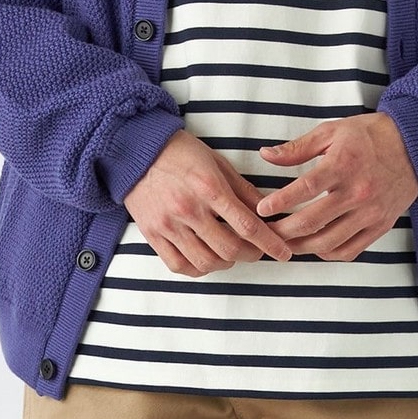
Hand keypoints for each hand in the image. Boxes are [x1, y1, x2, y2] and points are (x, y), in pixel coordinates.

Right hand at [123, 130, 292, 276]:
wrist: (135, 150)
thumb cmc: (180, 153)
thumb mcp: (217, 163)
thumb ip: (243, 190)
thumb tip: (268, 211)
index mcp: (208, 188)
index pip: (246, 224)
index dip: (269, 243)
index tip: (283, 253)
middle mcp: (188, 209)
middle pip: (229, 249)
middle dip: (250, 255)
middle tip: (256, 251)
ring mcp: (168, 225)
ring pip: (206, 262)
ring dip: (225, 263)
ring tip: (230, 253)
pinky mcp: (152, 235)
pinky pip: (179, 266)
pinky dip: (198, 268)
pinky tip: (206, 258)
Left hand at [254, 113, 417, 259]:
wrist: (415, 147)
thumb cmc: (369, 136)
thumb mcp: (333, 131)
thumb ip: (298, 147)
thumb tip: (266, 155)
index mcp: (344, 165)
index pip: (305, 189)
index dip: (280, 202)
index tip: (261, 209)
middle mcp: (357, 192)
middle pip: (312, 222)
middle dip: (283, 232)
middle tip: (267, 233)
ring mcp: (369, 213)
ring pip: (327, 243)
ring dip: (301, 247)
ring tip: (285, 244)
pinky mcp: (379, 227)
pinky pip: (349, 251)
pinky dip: (327, 254)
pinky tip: (314, 247)